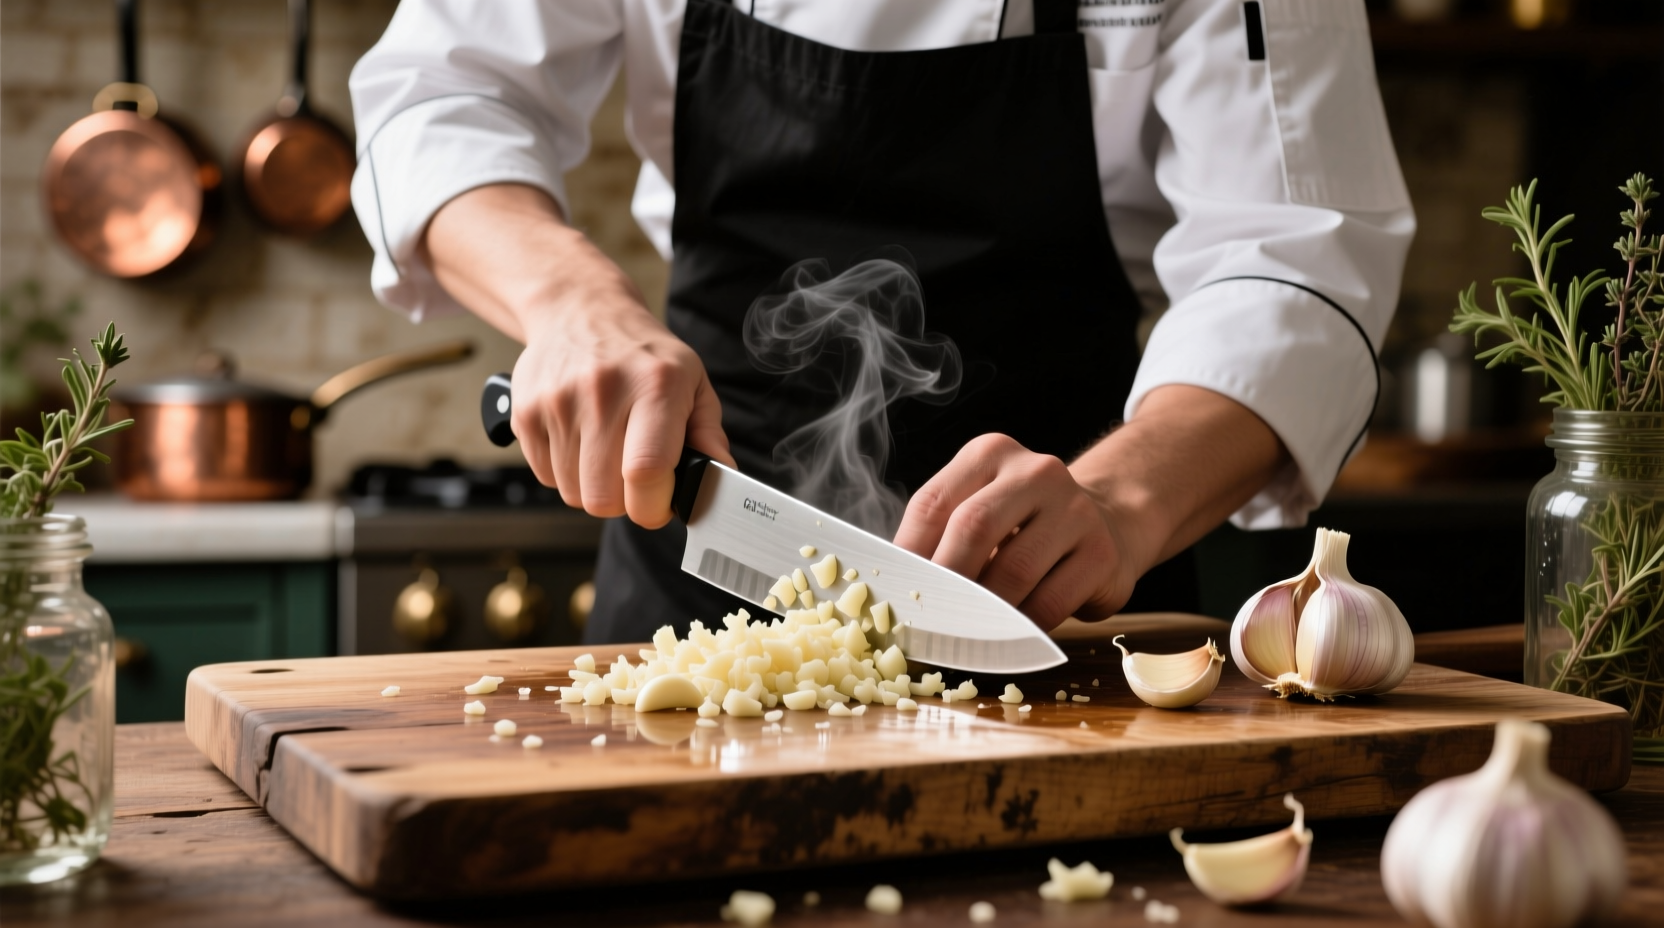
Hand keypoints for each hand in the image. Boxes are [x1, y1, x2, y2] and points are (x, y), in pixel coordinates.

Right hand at [423, 183, 734, 527]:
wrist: (579, 310)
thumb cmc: (643, 354)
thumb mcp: (691, 381)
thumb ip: (707, 433)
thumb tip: (720, 474)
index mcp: (654, 385)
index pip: (646, 472)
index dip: (654, 506)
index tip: (660, 504)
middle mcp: (602, 391)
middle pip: (604, 497)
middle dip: (624, 502)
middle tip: (634, 477)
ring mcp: (558, 402)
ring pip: (573, 493)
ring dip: (593, 486)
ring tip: (607, 450)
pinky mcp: (525, 412)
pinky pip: (545, 477)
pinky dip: (565, 472)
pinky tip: (580, 440)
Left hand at [892, 434, 1137, 629]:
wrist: (1106, 523)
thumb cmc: (1022, 527)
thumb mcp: (980, 511)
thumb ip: (941, 537)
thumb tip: (894, 591)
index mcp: (990, 454)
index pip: (933, 503)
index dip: (908, 554)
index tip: (896, 594)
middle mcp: (1036, 472)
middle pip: (973, 528)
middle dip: (945, 582)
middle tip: (928, 619)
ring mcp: (1076, 510)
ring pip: (1013, 572)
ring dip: (983, 612)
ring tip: (965, 633)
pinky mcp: (1102, 554)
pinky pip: (1049, 602)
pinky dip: (1020, 628)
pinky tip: (1009, 634)